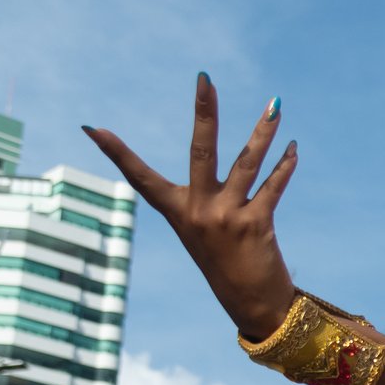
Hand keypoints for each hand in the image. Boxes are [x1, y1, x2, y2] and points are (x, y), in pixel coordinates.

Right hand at [85, 76, 300, 336]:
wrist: (251, 306)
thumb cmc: (227, 265)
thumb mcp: (205, 230)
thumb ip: (210, 198)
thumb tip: (218, 169)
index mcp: (178, 213)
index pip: (140, 177)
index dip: (115, 153)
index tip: (92, 128)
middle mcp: (198, 212)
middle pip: (200, 150)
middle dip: (204, 111)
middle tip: (204, 78)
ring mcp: (225, 217)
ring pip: (246, 162)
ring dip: (263, 131)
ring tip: (275, 104)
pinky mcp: (254, 225)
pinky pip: (273, 186)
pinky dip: (285, 165)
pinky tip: (293, 148)